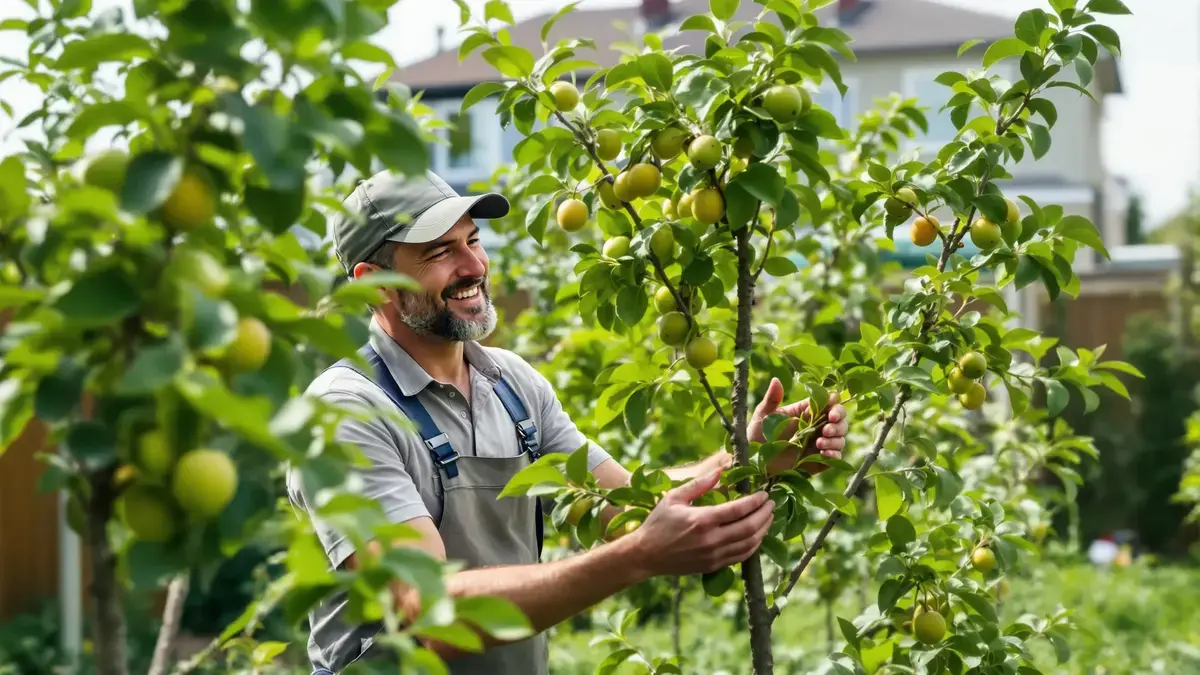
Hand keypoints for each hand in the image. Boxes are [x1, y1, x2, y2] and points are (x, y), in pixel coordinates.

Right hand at [627, 469, 772, 576]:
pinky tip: (757, 536)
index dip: (756, 501)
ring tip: (768, 518)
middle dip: (765, 514)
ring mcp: (714, 555)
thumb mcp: (674, 498)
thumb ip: (699, 484)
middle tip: (771, 504)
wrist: (646, 555)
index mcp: (702, 520)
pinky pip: (741, 556)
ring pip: (749, 544)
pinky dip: (753, 545)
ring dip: (763, 530)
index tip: (764, 494)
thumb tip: (720, 471)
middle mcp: (711, 539)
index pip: (739, 509)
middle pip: (750, 527)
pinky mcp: (713, 566)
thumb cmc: (658, 523)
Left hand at [749, 377, 848, 474]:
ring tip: (819, 443)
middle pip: (839, 419)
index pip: (828, 403)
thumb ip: (771, 399)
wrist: (753, 463)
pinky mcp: (818, 460)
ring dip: (835, 439)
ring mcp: (817, 444)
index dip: (835, 404)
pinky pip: (835, 456)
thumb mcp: (762, 416)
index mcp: (804, 412)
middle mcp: (814, 426)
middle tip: (827, 429)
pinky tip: (824, 453)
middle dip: (839, 422)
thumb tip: (776, 379)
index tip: (831, 411)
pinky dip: (834, 454)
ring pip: (840, 438)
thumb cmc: (756, 436)